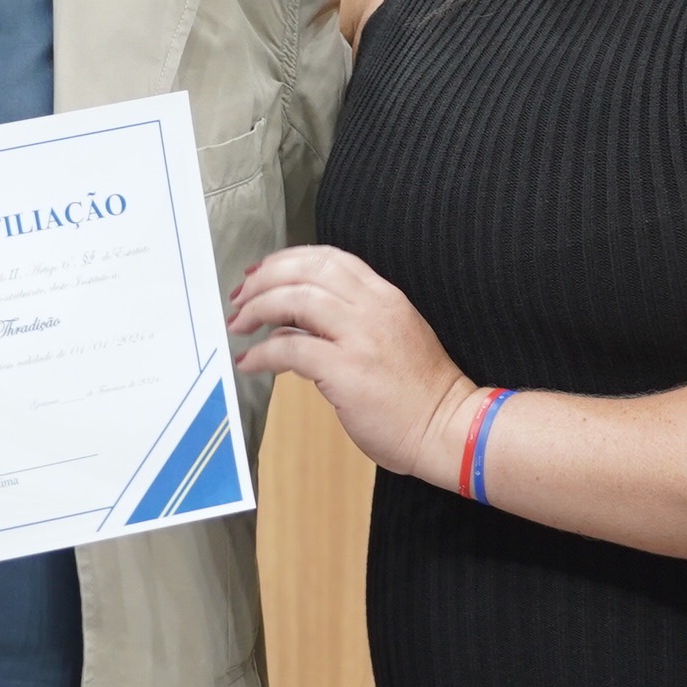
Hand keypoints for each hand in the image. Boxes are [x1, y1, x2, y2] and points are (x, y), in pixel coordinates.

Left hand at [228, 245, 476, 486]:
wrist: (448, 428)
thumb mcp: (391, 337)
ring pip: (294, 300)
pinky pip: (290, 349)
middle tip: (240, 298)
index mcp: (385, 296)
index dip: (288, 260)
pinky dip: (261, 352)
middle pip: (306, 270)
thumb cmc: (419, 392)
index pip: (329, 258)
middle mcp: (373, 308)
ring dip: (257, 309)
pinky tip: (250, 362)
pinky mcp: (346, 371)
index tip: (262, 274)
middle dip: (265, 279)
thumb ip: (348, 323)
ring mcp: (360, 338)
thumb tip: (294, 325)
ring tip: (239, 325)